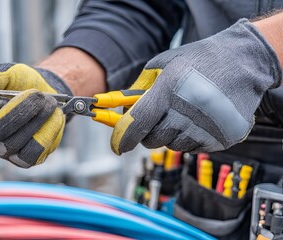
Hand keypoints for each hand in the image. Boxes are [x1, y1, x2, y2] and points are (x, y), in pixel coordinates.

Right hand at [0, 63, 72, 167]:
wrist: (47, 94)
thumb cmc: (22, 83)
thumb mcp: (6, 72)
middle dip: (20, 112)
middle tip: (39, 95)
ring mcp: (6, 150)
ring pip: (17, 143)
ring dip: (37, 119)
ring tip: (49, 102)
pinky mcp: (26, 159)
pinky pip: (34, 151)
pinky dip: (47, 131)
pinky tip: (54, 117)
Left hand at [111, 19, 281, 154]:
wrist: (243, 61)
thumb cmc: (199, 60)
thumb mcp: (162, 64)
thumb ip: (139, 89)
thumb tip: (122, 111)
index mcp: (168, 92)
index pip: (137, 125)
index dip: (123, 139)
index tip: (117, 145)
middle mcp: (187, 113)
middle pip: (152, 140)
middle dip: (148, 132)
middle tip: (156, 118)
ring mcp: (207, 128)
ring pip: (173, 146)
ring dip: (171, 135)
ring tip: (183, 113)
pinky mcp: (222, 138)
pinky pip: (193, 149)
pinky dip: (190, 138)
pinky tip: (198, 119)